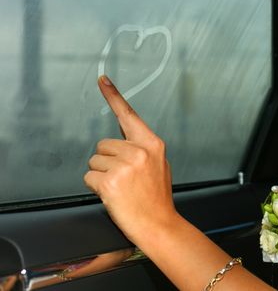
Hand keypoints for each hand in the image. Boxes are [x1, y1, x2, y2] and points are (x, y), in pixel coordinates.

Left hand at [84, 75, 177, 243]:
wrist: (159, 225)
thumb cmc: (158, 198)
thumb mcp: (159, 165)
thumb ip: (141, 148)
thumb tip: (123, 138)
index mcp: (152, 144)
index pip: (129, 114)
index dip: (114, 95)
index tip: (102, 80)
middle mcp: (139, 151)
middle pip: (103, 143)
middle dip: (107, 159)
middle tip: (123, 177)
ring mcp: (125, 165)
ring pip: (94, 160)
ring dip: (102, 173)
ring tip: (120, 187)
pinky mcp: (110, 180)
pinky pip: (89, 176)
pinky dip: (96, 186)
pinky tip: (113, 194)